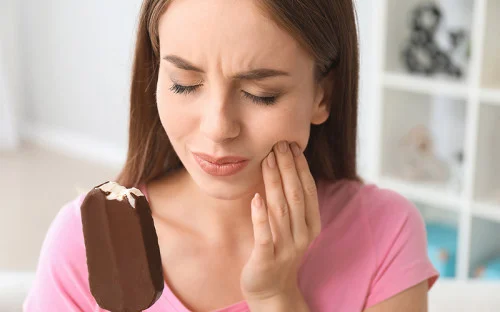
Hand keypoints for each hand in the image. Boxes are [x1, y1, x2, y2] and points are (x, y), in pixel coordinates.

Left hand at [240, 140, 321, 301]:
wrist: (272, 290)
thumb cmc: (279, 251)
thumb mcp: (292, 227)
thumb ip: (291, 203)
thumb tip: (285, 169)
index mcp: (311, 225)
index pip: (307, 190)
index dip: (300, 167)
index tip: (292, 145)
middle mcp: (302, 235)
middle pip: (295, 196)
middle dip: (288, 168)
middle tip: (279, 144)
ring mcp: (286, 248)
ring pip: (281, 210)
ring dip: (274, 183)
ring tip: (268, 160)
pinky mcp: (267, 259)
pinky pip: (264, 236)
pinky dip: (260, 217)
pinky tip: (255, 198)